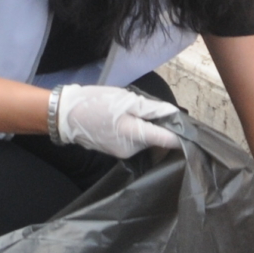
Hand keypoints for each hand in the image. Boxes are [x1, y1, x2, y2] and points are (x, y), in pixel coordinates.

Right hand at [51, 84, 179, 157]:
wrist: (66, 116)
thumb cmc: (96, 103)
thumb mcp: (125, 99)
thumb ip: (150, 108)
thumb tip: (172, 114)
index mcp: (135, 135)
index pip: (168, 140)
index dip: (180, 133)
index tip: (188, 125)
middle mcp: (132, 150)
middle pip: (157, 139)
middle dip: (160, 125)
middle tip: (152, 108)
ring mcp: (123, 153)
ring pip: (146, 140)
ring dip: (147, 127)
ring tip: (134, 111)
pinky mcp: (116, 152)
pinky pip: (134, 141)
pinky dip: (136, 131)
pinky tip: (125, 119)